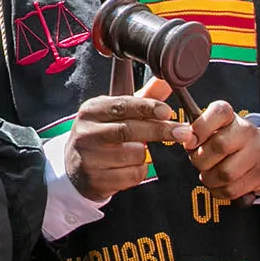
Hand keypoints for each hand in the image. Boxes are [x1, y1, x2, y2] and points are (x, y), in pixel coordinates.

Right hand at [64, 78, 181, 201]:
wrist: (75, 168)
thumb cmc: (102, 135)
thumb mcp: (117, 113)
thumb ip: (144, 98)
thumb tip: (167, 80)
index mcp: (91, 110)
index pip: (122, 105)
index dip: (148, 108)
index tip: (168, 112)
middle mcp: (87, 132)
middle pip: (129, 130)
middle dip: (160, 131)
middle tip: (183, 132)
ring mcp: (90, 158)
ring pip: (134, 154)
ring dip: (144, 154)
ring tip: (134, 151)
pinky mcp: (97, 180)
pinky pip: (133, 175)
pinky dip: (138, 171)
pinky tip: (127, 167)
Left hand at [177, 98, 259, 201]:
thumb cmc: (229, 142)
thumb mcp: (213, 129)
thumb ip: (196, 131)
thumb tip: (182, 136)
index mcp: (232, 117)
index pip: (219, 112)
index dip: (200, 127)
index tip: (190, 141)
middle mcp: (247, 132)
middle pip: (219, 146)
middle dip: (200, 159)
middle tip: (198, 161)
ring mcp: (257, 154)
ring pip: (225, 173)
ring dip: (209, 178)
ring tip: (208, 173)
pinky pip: (231, 190)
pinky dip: (218, 190)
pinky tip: (218, 182)